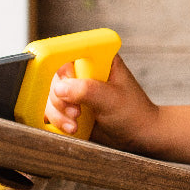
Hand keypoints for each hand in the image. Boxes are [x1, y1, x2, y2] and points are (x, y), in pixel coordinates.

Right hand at [46, 54, 160, 151]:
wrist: (138, 135)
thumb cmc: (134, 112)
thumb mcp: (112, 99)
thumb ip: (87, 90)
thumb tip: (60, 87)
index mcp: (99, 59)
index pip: (69, 53)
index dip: (64, 71)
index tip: (66, 87)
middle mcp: (85, 71)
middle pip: (55, 77)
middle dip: (60, 99)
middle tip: (76, 112)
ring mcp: (76, 89)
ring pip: (51, 96)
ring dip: (59, 113)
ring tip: (76, 124)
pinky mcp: (71, 106)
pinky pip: (51, 110)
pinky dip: (57, 121)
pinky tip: (72, 128)